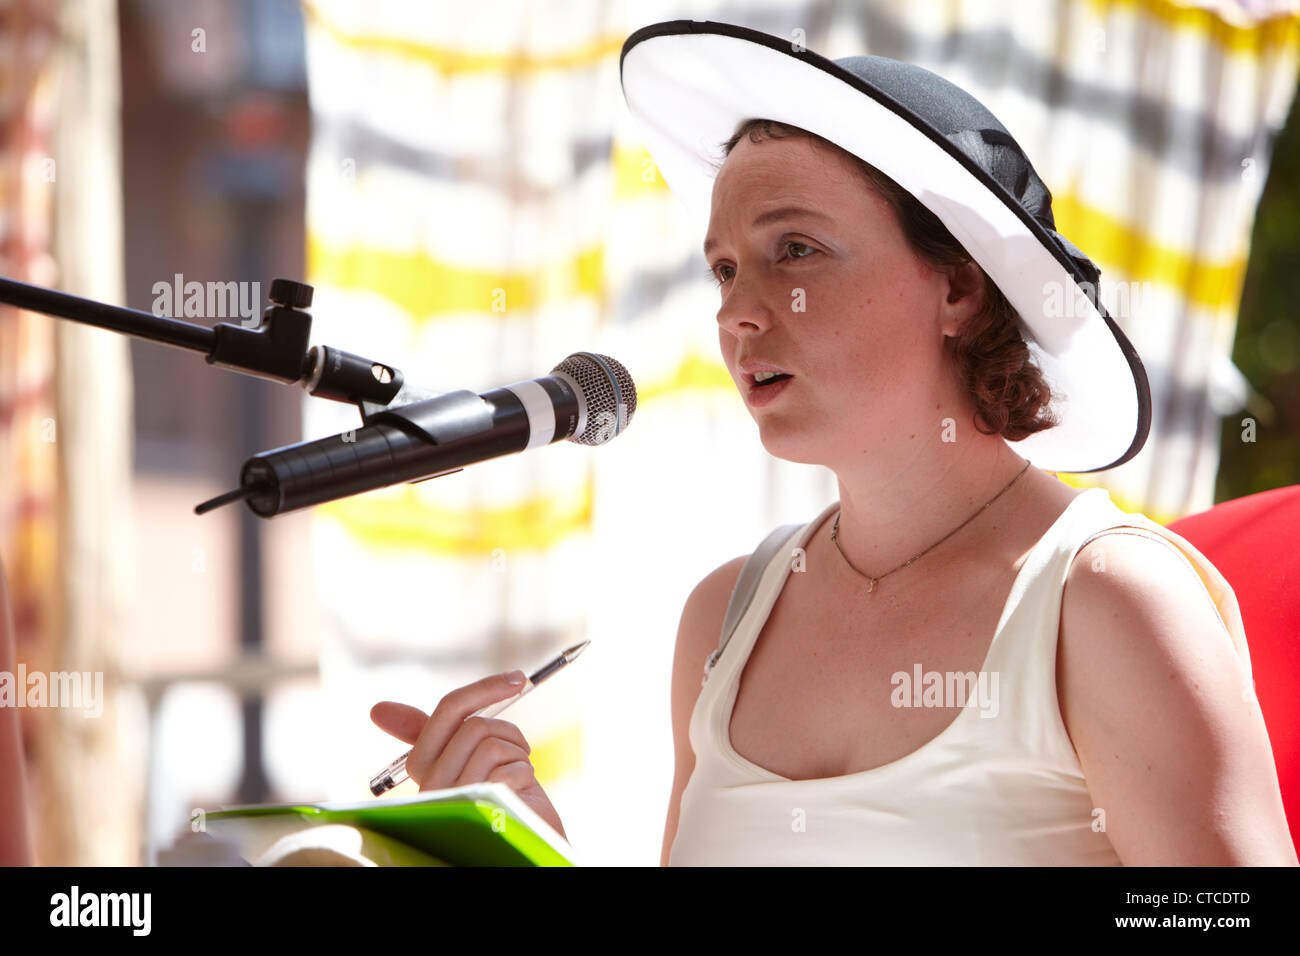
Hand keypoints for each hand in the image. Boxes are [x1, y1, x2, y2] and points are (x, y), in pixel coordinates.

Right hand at [370, 671, 566, 840]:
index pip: (447, 711)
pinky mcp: (480, 811)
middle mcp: (430, 785)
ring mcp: (454, 799)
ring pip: (492, 745)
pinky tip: (519, 794)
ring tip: (515, 775)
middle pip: (475, 727)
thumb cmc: (492, 795)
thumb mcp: (460, 759)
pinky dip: (524, 775)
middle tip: (517, 751)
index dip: (483, 689)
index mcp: (422, 766)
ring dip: (518, 756)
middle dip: (508, 733)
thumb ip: (429, 732)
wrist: (518, 843)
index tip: (516, 679)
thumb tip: (377, 709)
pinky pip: (509, 770)